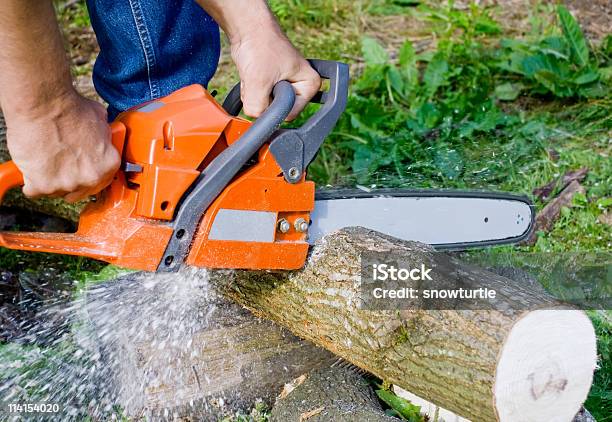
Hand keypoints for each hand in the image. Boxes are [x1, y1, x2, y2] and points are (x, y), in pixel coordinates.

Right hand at [5, 91, 119, 202]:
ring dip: (50, 179)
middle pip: (79, 191)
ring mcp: (67, 184)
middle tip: (61, 166)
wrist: (44, 105)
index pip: (101, 181)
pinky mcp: (42, 185)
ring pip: (56, 191)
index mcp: (107, 165)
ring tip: (46, 159)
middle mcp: (90, 178)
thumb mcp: (100, 120)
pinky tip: (33, 166)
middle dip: (70, 180)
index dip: (88, 175)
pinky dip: (30, 180)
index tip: (80, 172)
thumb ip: (103, 138)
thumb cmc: (69, 108)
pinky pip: (34, 190)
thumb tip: (101, 138)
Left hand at [230, 29, 320, 120]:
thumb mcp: (259, 83)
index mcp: (310, 86)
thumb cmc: (260, 46)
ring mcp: (285, 86)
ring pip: (265, 106)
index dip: (274, 106)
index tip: (267, 87)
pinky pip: (259, 99)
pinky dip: (251, 90)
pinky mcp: (271, 84)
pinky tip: (252, 75)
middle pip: (277, 110)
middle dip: (262, 98)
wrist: (247, 28)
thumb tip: (254, 121)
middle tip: (260, 77)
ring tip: (256, 73)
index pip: (290, 114)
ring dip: (254, 93)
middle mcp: (301, 88)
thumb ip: (258, 109)